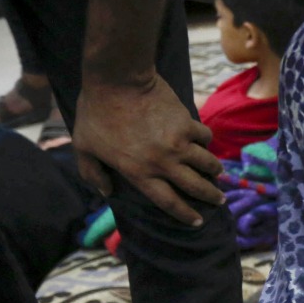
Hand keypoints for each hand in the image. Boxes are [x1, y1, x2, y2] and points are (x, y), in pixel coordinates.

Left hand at [74, 74, 223, 225]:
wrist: (117, 80)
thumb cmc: (96, 113)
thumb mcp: (83, 146)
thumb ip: (92, 173)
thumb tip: (106, 191)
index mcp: (140, 172)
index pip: (169, 202)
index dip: (185, 214)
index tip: (197, 221)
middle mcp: (164, 162)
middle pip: (195, 187)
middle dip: (210, 197)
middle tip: (219, 200)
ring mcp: (178, 143)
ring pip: (207, 163)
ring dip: (215, 171)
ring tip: (219, 173)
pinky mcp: (187, 123)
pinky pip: (205, 137)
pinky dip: (206, 140)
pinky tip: (205, 141)